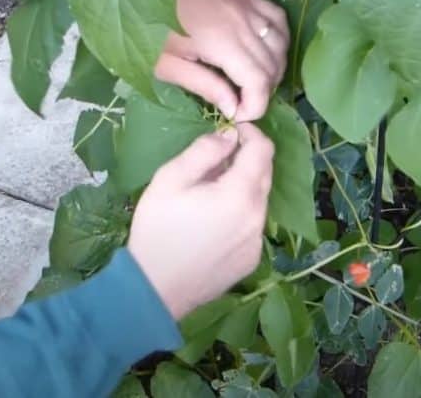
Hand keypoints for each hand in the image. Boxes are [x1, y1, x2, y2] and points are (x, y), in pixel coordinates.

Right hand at [128, 124, 274, 319]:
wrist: (155, 288)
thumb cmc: (157, 230)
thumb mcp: (170, 180)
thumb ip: (204, 151)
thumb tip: (229, 136)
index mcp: (240, 194)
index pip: (264, 149)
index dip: (250, 133)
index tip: (230, 131)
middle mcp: (257, 216)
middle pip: (265, 173)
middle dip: (246, 158)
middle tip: (214, 161)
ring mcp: (257, 241)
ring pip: (259, 200)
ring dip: (242, 188)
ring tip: (209, 195)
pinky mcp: (251, 258)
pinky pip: (252, 225)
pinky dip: (239, 214)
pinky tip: (212, 225)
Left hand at [155, 0, 288, 121]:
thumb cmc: (147, 25)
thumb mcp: (166, 65)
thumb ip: (203, 86)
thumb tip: (233, 108)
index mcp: (223, 43)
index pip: (258, 82)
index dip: (255, 106)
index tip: (236, 115)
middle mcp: (244, 23)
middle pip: (272, 67)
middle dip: (260, 93)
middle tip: (238, 102)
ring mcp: (248, 5)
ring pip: (280, 45)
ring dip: (273, 69)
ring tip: (251, 82)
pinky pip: (278, 19)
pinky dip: (279, 40)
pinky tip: (266, 51)